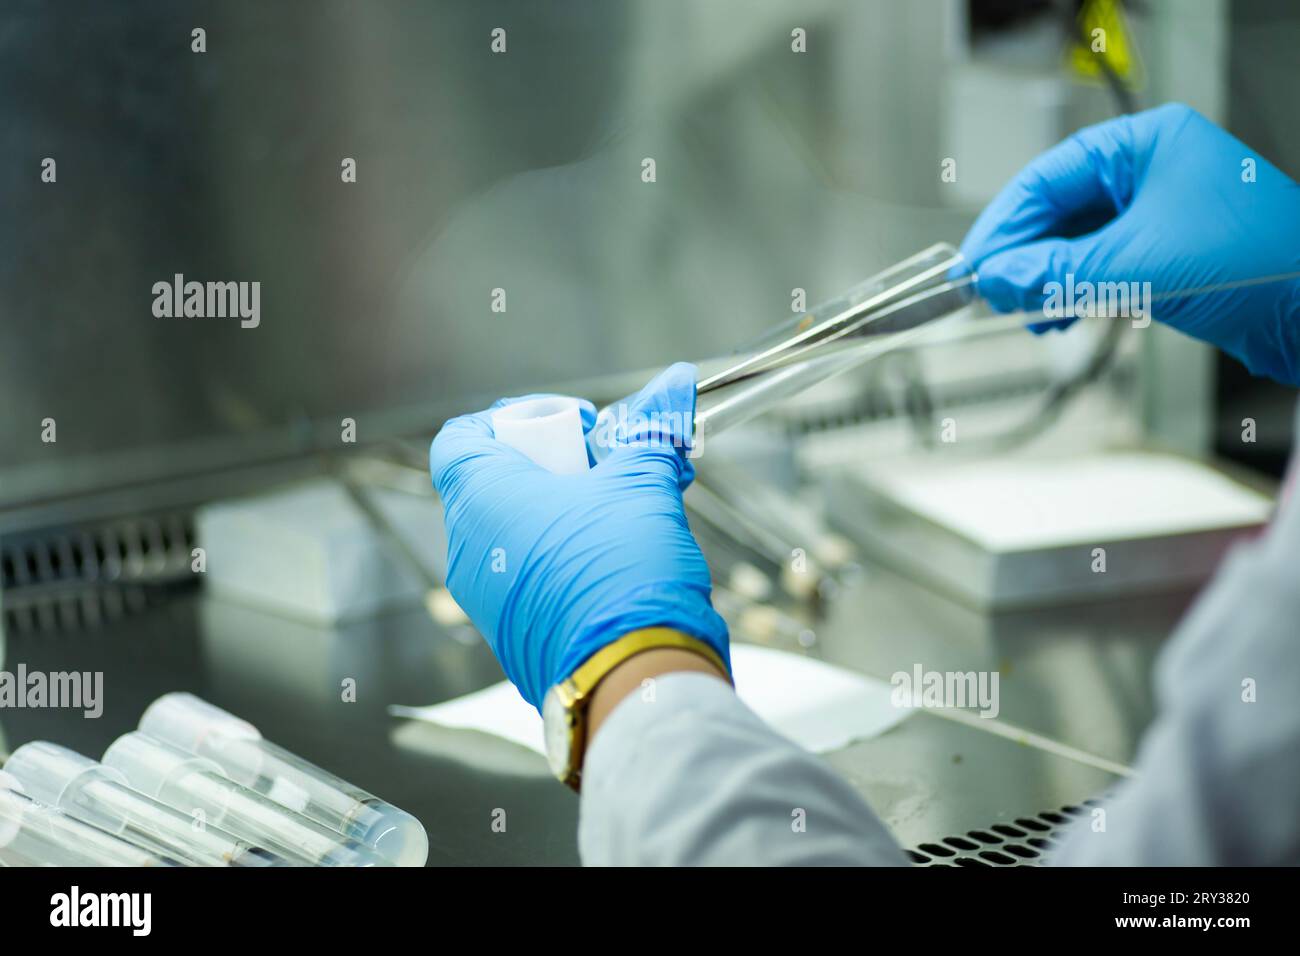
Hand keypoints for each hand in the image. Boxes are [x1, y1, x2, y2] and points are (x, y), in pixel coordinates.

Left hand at [429, 362, 728, 709]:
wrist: (634, 675)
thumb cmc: (624, 572)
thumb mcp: (643, 485)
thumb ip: (650, 435)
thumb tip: (671, 390)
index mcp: (481, 497)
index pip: (460, 438)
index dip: (510, 421)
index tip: (566, 427)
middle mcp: (468, 548)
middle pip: (491, 484)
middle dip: (549, 469)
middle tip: (602, 470)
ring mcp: (484, 598)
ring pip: (509, 535)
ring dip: (557, 516)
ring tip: (616, 516)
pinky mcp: (509, 634)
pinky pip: (524, 578)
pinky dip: (558, 558)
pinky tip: (609, 561)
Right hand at [961, 103, 1299, 385]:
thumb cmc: (1258, 261)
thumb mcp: (1135, 266)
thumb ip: (1054, 272)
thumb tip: (995, 276)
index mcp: (1145, 144)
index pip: (1047, 178)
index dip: (1003, 225)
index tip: (972, 264)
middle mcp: (1148, 171)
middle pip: (1057, 211)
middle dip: (1022, 256)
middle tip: (991, 291)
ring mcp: (1156, 212)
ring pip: (1074, 242)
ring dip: (1044, 279)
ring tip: (1025, 309)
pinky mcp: (1162, 252)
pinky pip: (1097, 265)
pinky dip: (1071, 291)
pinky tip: (1056, 314)